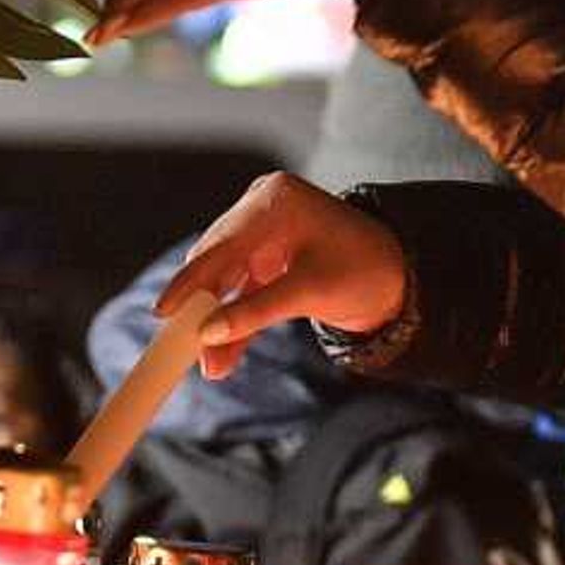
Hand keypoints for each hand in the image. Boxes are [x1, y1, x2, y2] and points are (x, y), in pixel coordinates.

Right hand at [159, 173, 410, 379]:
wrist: (400, 276)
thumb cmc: (364, 271)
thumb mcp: (310, 293)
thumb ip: (256, 312)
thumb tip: (207, 337)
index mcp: (276, 200)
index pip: (222, 244)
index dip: (190, 282)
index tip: (164, 313)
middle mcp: (262, 205)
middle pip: (215, 260)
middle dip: (201, 309)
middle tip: (178, 346)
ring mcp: (261, 228)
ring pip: (223, 278)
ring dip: (217, 321)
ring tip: (208, 364)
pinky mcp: (263, 254)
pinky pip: (239, 288)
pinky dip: (233, 319)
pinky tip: (222, 355)